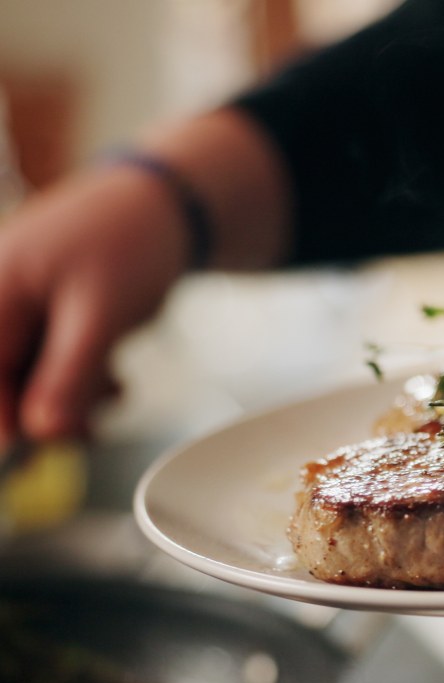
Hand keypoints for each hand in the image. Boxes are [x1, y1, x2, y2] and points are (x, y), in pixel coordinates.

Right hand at [0, 108, 291, 446]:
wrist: (167, 205)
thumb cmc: (130, 243)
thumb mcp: (101, 316)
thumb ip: (68, 374)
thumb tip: (39, 432)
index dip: (1, 418)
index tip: (24, 455)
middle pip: (2, 379)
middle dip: (45, 408)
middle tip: (89, 429)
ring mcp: (18, 308)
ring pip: (29, 379)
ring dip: (71, 397)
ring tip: (113, 388)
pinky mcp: (45, 319)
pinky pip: (50, 365)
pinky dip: (81, 380)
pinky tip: (112, 379)